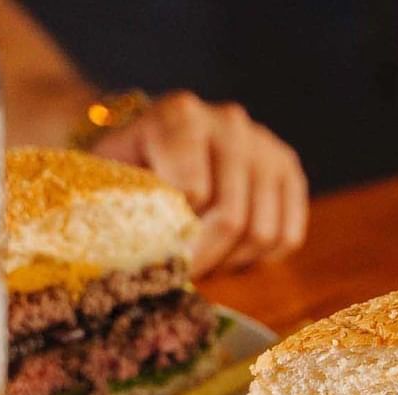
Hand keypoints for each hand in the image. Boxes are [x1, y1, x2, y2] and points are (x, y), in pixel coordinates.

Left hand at [91, 91, 308, 275]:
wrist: (152, 136)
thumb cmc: (127, 165)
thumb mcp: (110, 179)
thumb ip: (122, 208)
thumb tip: (147, 264)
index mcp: (181, 116)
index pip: (194, 196)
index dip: (176, 238)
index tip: (158, 258)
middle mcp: (230, 123)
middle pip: (233, 218)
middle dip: (206, 259)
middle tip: (184, 275)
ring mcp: (264, 145)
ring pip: (264, 232)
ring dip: (232, 260)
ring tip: (205, 260)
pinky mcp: (288, 169)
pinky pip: (288, 236)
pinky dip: (261, 258)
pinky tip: (231, 252)